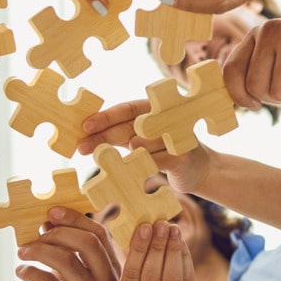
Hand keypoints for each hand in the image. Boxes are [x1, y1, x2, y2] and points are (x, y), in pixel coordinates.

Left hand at [15, 207, 119, 280]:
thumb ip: (70, 251)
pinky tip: (21, 272)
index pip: (100, 233)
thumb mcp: (76, 276)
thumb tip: (46, 221)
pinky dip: (31, 272)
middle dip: (58, 232)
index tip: (52, 212)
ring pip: (66, 260)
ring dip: (39, 250)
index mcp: (112, 268)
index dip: (75, 218)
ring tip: (22, 252)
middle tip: (37, 233)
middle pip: (87, 243)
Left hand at [79, 100, 211, 193]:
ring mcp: (177, 136)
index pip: (127, 109)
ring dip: (127, 155)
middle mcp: (168, 117)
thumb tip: (85, 135)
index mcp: (155, 108)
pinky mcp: (183, 157)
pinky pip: (153, 161)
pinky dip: (141, 167)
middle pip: (130, 125)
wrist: (199, 169)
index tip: (84, 126)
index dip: (106, 117)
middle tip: (82, 148)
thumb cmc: (161, 151)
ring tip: (119, 162)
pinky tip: (134, 171)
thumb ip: (117, 134)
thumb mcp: (139, 139)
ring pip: (141, 144)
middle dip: (104, 137)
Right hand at [114, 221, 204, 280]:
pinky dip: (185, 260)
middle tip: (160, 224)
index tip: (143, 227)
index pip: (130, 277)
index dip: (138, 250)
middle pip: (150, 276)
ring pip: (170, 278)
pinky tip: (182, 245)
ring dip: (172, 250)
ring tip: (173, 229)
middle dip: (156, 246)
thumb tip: (137, 233)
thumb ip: (132, 276)